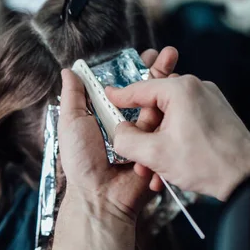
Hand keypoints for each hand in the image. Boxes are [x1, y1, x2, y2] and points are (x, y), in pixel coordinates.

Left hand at [57, 48, 178, 215]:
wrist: (100, 195)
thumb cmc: (81, 161)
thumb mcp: (72, 123)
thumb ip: (73, 96)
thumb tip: (69, 70)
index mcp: (107, 116)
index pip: (124, 87)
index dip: (136, 70)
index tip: (148, 54)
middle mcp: (127, 123)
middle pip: (146, 93)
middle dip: (158, 73)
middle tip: (169, 54)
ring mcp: (144, 136)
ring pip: (159, 108)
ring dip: (168, 88)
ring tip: (176, 67)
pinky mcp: (156, 149)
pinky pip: (165, 130)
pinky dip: (171, 115)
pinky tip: (179, 97)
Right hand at [107, 74, 249, 200]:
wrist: (248, 178)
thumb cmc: (207, 163)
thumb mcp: (154, 154)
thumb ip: (126, 140)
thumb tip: (118, 133)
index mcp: (181, 89)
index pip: (140, 89)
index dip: (119, 97)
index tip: (107, 97)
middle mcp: (197, 89)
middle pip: (156, 108)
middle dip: (144, 137)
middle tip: (138, 159)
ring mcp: (210, 102)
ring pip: (171, 120)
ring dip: (159, 145)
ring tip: (155, 172)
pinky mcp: (218, 116)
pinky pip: (187, 125)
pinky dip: (175, 143)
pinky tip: (171, 169)